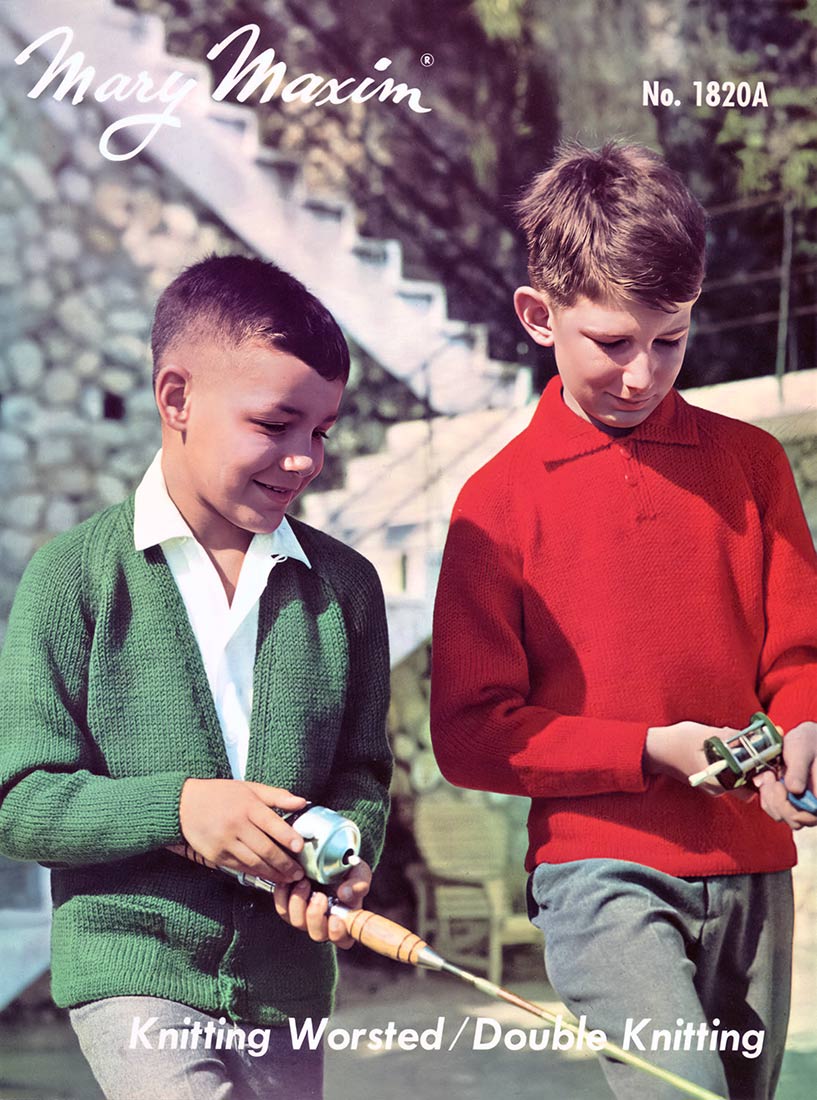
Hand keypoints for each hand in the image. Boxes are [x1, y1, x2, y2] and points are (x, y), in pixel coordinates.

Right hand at [178, 778, 307, 882]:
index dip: (287, 836)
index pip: (272, 823)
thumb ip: (277, 795)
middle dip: (285, 864)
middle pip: (265, 848)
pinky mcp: (216, 855)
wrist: (184, 804)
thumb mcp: (250, 788)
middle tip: (299, 873)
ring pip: (254, 862)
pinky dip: (256, 873)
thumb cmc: (222, 794)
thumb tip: (302, 802)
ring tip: (288, 879)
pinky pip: (240, 867)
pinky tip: (267, 876)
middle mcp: (236, 825)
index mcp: (247, 806)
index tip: (300, 848)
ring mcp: (225, 842)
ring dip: (273, 873)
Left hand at [274, 860, 372, 949]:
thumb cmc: (347, 869)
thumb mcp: (359, 872)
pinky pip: (283, 909)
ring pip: (298, 922)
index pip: (343, 939)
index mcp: (346, 920)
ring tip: (305, 882)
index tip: (336, 918)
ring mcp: (306, 917)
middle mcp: (325, 924)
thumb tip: (345, 894)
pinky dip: (284, 896)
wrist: (328, 856)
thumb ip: (358, 884)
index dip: (338, 933)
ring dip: (299, 902)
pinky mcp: (290, 908)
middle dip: (316, 916)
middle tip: (319, 896)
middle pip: (317, 935)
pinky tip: (291, 882)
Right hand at [644, 721, 753, 798]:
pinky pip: (728, 775)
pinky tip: (724, 749)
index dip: (762, 769)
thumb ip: (730, 737)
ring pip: (739, 780)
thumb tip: (752, 736)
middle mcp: (717, 789)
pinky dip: (731, 764)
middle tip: (755, 749)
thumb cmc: (676, 742)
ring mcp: (712, 786)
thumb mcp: (704, 734)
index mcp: (718, 780)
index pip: (752, 785)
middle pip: (748, 785)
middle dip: (754, 768)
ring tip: (737, 745)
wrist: (655, 750)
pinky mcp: (708, 781)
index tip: (766, 753)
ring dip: (742, 764)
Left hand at [753, 721, 816, 829]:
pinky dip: (766, 795)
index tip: (778, 783)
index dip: (790, 805)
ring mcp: (803, 806)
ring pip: (782, 816)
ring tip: (769, 774)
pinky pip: (774, 809)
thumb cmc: (808, 743)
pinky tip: (768, 778)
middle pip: (794, 820)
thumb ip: (799, 770)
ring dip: (769, 797)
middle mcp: (815, 806)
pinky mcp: (790, 802)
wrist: (805, 740)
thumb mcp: (802, 751)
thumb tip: (795, 790)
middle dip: (776, 800)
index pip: (809, 816)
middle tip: (770, 775)